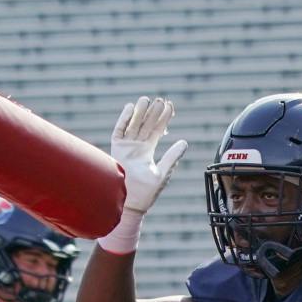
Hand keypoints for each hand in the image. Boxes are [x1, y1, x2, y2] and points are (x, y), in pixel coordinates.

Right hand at [109, 96, 188, 216]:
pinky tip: (131, 107)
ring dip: (139, 112)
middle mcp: (136, 147)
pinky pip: (119, 130)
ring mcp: (126, 147)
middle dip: (153, 113)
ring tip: (146, 99)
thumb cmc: (146, 192)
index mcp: (147, 152)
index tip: (170, 107)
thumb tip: (184, 143)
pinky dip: (124, 119)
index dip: (163, 120)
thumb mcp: (162, 173)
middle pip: (145, 125)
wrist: (128, 202)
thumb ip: (172, 157)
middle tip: (160, 101)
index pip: (156, 131)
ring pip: (133, 125)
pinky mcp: (116, 148)